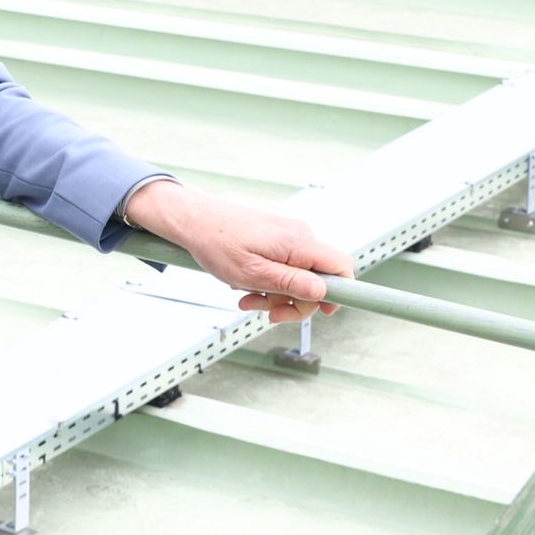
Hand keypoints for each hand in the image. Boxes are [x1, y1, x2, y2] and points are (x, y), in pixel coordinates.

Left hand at [122, 178, 346, 324]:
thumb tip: (324, 292)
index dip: (341, 292)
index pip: (341, 266)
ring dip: (276, 296)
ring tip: (247, 299)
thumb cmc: (216, 243)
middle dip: (296, 302)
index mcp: (298, 243)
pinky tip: (246, 287)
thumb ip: (291, 283)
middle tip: (269, 313)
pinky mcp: (276, 242)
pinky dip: (268, 283)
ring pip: (298, 278)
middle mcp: (299, 237)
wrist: (193, 220)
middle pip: (319, 279)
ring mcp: (288, 239)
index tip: (325, 312)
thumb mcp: (252, 273)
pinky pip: (284, 269)